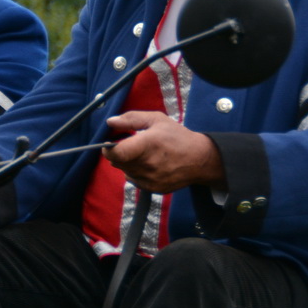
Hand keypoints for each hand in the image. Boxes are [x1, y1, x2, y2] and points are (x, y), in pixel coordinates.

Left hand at [103, 110, 223, 193]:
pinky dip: (136, 172)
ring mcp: (150, 179)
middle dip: (120, 153)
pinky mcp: (153, 188)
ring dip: (128, 163)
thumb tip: (110, 122)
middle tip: (132, 146)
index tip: (109, 144)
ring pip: (125, 171)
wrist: (200, 159)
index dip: (107, 149)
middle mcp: (147, 164)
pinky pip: (133, 180)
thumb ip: (131, 119)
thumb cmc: (177, 136)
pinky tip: (149, 165)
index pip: (116, 154)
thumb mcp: (156, 119)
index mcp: (147, 145)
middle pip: (117, 162)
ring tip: (144, 155)